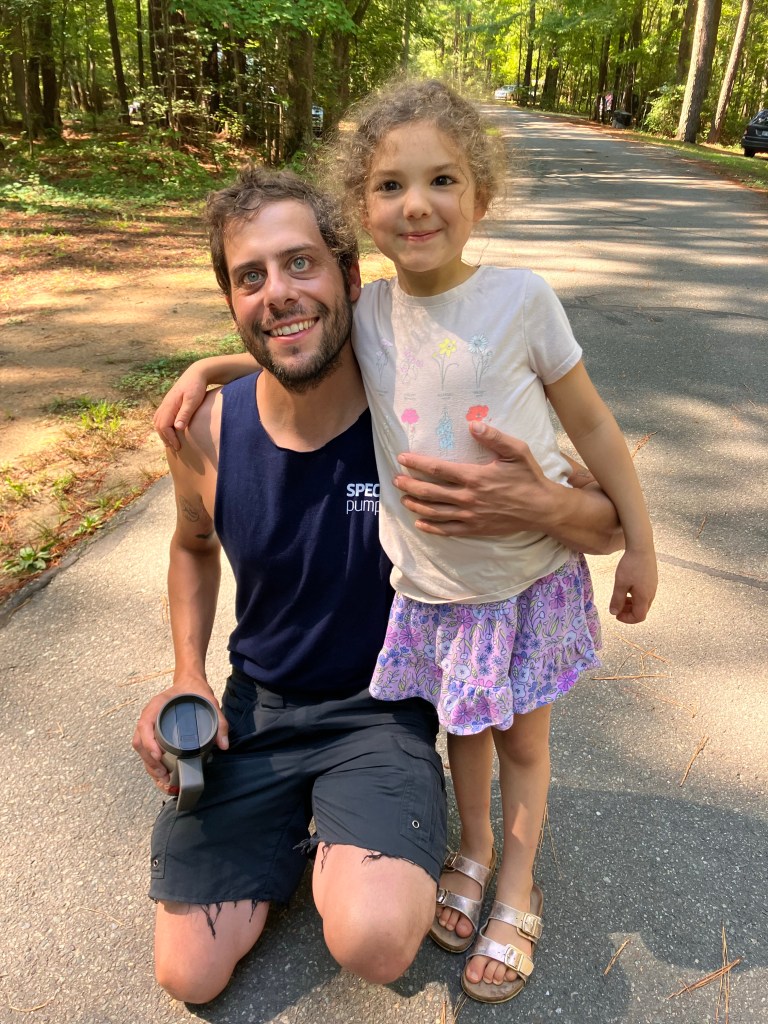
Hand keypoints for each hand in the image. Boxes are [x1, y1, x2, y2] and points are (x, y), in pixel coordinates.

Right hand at [131, 680, 228, 793]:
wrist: (190, 683)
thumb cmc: (196, 691)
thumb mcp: (210, 701)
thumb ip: (219, 721)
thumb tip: (224, 745)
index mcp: (157, 705)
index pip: (145, 725)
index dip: (149, 742)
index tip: (159, 756)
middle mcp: (149, 716)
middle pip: (139, 741)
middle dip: (149, 761)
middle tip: (164, 775)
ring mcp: (149, 725)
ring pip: (140, 748)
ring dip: (149, 765)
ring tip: (163, 779)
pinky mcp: (153, 732)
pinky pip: (146, 748)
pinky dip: (151, 763)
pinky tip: (161, 774)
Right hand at [153, 370, 209, 451]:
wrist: (196, 374)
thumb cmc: (196, 387)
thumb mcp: (193, 400)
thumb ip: (185, 413)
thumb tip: (177, 428)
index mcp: (169, 405)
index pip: (164, 426)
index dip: (170, 438)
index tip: (178, 447)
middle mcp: (164, 405)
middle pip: (159, 425)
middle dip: (166, 438)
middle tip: (175, 448)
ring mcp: (166, 404)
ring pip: (158, 421)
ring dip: (163, 433)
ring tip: (171, 443)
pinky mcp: (169, 404)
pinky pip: (161, 417)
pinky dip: (163, 426)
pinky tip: (170, 432)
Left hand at [394, 423, 561, 536]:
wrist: (542, 508)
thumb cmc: (529, 477)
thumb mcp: (516, 451)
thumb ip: (494, 437)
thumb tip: (473, 424)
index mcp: (475, 477)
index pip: (438, 469)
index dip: (417, 463)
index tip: (402, 458)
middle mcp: (468, 497)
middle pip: (430, 492)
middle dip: (410, 484)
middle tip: (396, 479)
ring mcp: (470, 515)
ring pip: (435, 512)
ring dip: (416, 505)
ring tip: (404, 498)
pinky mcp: (475, 528)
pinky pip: (448, 530)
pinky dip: (431, 527)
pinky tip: (420, 524)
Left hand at [609, 549, 657, 623]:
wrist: (642, 547)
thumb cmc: (630, 566)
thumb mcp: (620, 583)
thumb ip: (617, 599)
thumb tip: (614, 613)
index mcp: (644, 597)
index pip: (639, 617)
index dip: (627, 619)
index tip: (616, 615)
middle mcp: (652, 594)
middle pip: (642, 610)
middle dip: (628, 612)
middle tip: (616, 607)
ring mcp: (653, 586)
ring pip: (643, 602)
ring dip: (631, 604)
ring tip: (620, 597)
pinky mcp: (652, 579)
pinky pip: (644, 593)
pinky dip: (635, 596)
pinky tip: (627, 587)